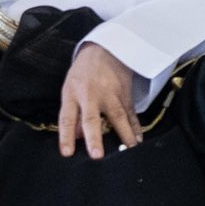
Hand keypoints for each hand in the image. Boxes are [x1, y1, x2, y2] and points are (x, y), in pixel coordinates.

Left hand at [59, 44, 141, 159]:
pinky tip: (138, 140)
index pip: (67, 118)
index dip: (66, 136)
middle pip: (91, 119)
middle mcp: (91, 95)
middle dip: (94, 138)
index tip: (67, 153)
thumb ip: (73, 114)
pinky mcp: (125, 94)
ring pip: (117, 117)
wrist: (106, 49)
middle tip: (96, 155)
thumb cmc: (84, 73)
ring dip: (123, 135)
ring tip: (129, 151)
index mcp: (73, 94)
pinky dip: (135, 127)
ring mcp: (110, 94)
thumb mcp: (71, 88)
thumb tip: (75, 138)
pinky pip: (131, 113)